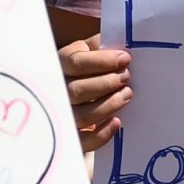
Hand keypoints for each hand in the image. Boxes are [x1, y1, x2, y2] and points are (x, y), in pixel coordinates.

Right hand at [59, 35, 131, 152]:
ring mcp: (62, 115)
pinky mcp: (72, 137)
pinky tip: (117, 122)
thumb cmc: (87, 68)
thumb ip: (100, 46)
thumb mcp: (89, 51)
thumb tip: (121, 43)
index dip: (102, 61)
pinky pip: (83, 141)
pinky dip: (101, 134)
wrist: (79, 90)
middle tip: (126, 78)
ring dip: (108, 105)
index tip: (125, 59)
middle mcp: (57, 91)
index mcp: (60, 65)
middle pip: (77, 90)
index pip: (76, 63)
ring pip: (81, 115)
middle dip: (106, 83)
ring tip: (127, 95)